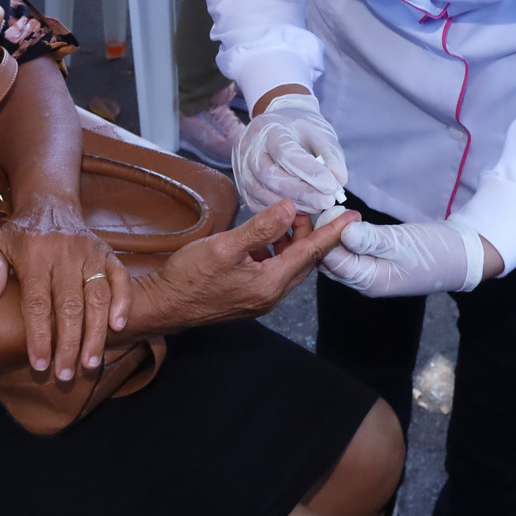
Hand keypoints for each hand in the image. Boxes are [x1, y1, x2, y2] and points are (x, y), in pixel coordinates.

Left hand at [0, 209, 128, 381]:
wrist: (50, 204)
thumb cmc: (19, 235)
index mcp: (34, 254)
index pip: (37, 303)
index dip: (38, 336)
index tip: (39, 365)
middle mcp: (64, 253)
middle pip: (69, 306)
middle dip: (68, 345)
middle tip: (65, 376)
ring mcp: (90, 253)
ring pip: (97, 297)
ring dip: (96, 333)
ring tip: (90, 364)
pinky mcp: (108, 252)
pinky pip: (120, 278)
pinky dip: (122, 302)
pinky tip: (119, 329)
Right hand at [140, 201, 358, 328]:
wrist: (163, 306)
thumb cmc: (189, 276)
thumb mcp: (224, 246)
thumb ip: (260, 227)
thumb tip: (290, 209)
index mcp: (271, 283)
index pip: (312, 253)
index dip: (332, 232)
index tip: (352, 216)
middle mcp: (271, 295)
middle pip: (304, 261)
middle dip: (312, 234)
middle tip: (308, 209)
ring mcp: (260, 299)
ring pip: (289, 267)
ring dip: (293, 243)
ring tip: (285, 220)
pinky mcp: (248, 298)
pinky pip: (274, 272)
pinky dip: (277, 252)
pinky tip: (263, 240)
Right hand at [232, 92, 347, 217]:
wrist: (277, 126)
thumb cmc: (301, 128)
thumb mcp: (320, 132)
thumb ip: (331, 155)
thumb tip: (338, 181)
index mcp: (268, 128)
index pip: (286, 153)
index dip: (309, 172)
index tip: (332, 185)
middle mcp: (248, 149)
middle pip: (270, 176)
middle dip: (302, 193)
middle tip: (327, 202)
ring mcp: (241, 169)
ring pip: (263, 194)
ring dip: (294, 205)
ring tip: (319, 206)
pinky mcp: (242, 187)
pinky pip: (258, 205)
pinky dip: (281, 212)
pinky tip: (302, 209)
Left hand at [320, 217, 503, 296]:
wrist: (462, 255)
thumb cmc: (436, 250)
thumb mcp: (402, 242)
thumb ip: (371, 239)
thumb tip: (342, 232)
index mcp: (369, 281)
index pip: (331, 261)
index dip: (326, 235)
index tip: (332, 211)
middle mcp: (365, 282)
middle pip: (331, 261)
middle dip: (326, 236)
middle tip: (334, 209)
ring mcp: (371, 275)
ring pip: (340, 256)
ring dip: (336, 236)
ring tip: (340, 213)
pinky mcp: (377, 264)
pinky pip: (352, 253)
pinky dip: (347, 238)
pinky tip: (350, 222)